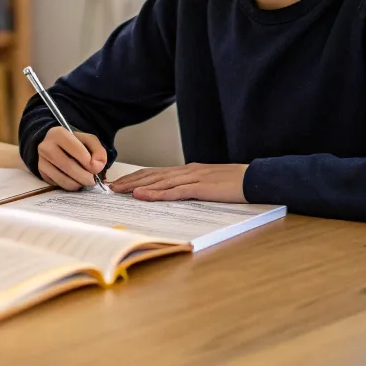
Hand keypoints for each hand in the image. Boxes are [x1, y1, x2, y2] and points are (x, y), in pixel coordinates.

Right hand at [37, 126, 106, 190]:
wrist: (57, 146)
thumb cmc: (75, 143)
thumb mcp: (89, 141)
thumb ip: (98, 151)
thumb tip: (95, 167)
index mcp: (58, 133)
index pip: (76, 149)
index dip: (89, 162)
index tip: (96, 168)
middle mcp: (46, 146)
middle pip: (69, 166)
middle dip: (85, 176)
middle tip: (93, 180)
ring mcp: (41, 161)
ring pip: (63, 179)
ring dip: (79, 184)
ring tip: (84, 180)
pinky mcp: (42, 174)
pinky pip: (59, 185)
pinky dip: (70, 186)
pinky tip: (74, 180)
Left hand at [110, 163, 248, 202]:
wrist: (254, 179)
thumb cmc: (234, 184)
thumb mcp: (209, 184)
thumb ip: (193, 186)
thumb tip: (177, 193)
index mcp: (188, 170)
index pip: (156, 172)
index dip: (137, 176)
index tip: (121, 182)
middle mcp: (186, 171)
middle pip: (152, 175)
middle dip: (130, 180)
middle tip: (111, 186)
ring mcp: (192, 178)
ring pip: (158, 181)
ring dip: (136, 186)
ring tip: (119, 190)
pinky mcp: (200, 188)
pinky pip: (173, 191)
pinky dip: (155, 193)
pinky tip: (142, 195)